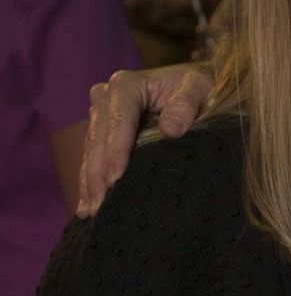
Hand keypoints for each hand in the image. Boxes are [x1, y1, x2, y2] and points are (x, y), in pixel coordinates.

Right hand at [78, 63, 213, 215]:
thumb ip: (186, 105)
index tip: (115, 178)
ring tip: (90, 211)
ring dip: (90, 182)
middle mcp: (107, 97)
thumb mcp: (198, 89)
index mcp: (127, 85)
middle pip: (99, 139)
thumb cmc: (197, 86)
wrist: (191, 84)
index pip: (118, 120)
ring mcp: (102, 114)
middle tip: (100, 204)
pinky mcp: (103, 131)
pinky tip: (87, 204)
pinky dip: (90, 180)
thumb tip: (170, 130)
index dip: (116, 150)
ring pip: (92, 151)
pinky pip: (93, 157)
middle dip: (98, 173)